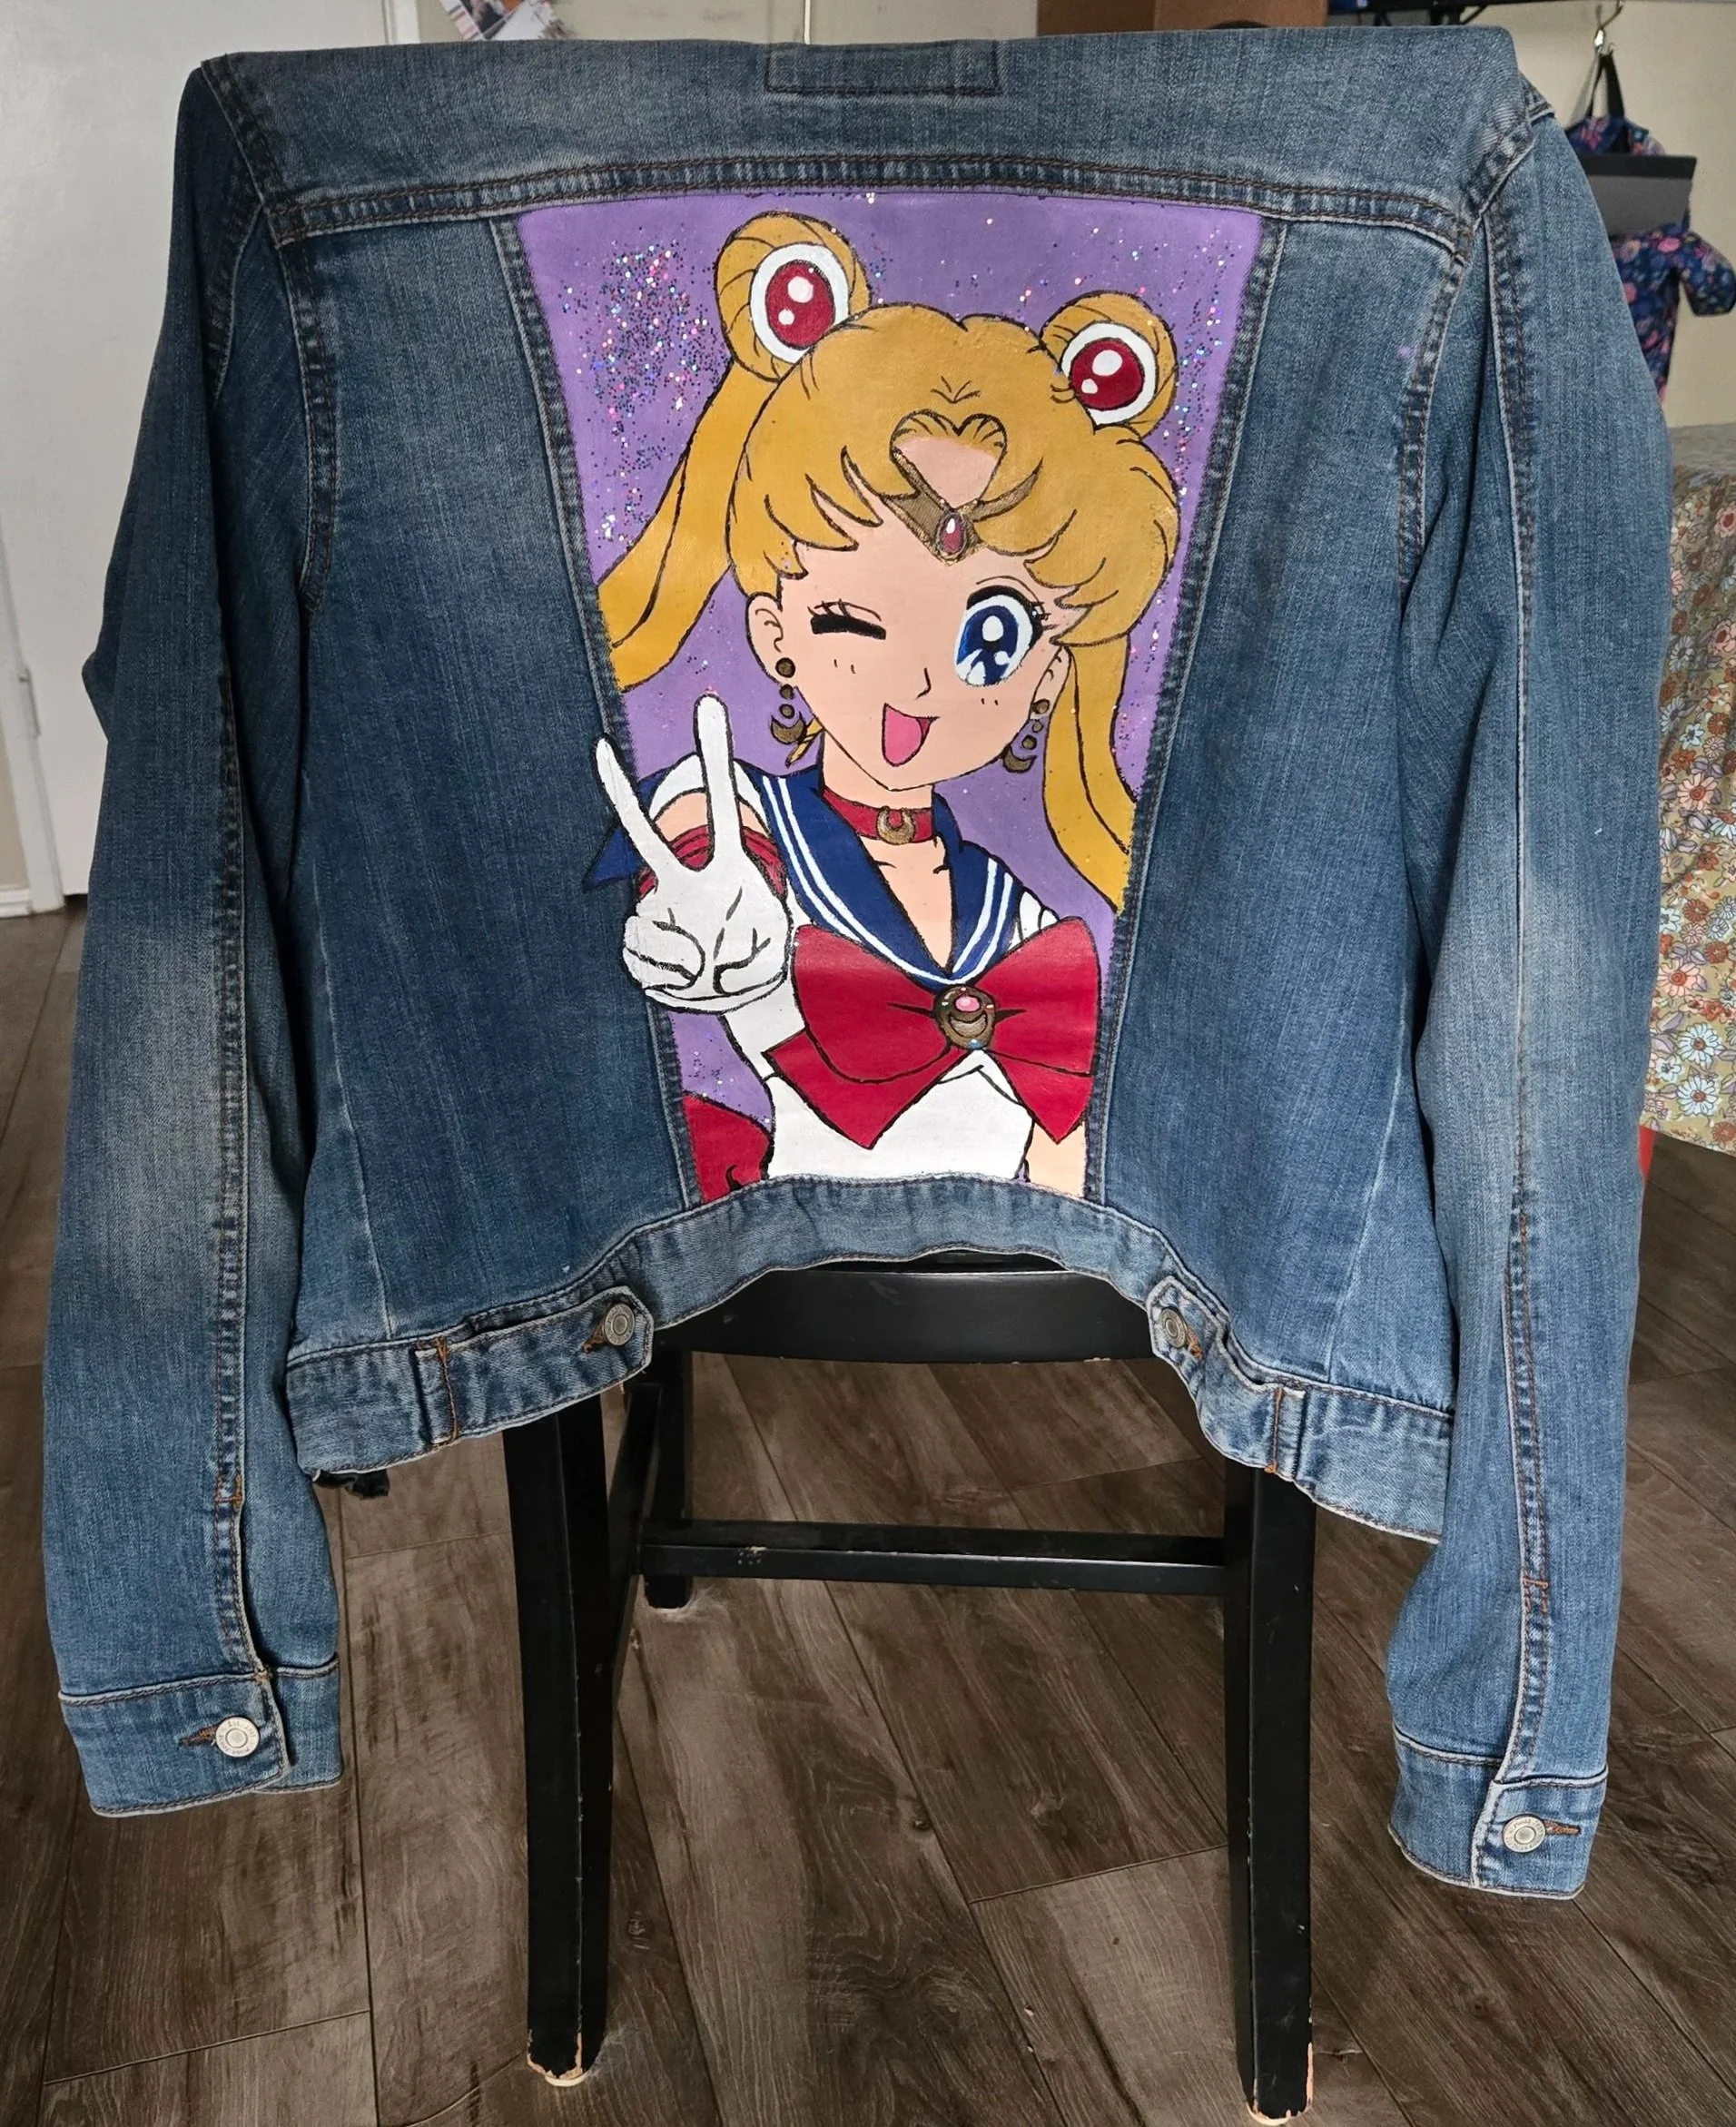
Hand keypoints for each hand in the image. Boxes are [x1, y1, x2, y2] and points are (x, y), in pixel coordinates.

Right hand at [595, 695, 791, 1012]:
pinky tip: (687, 980)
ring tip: (706, 971)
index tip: (709, 707)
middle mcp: (685, 882)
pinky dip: (665, 976)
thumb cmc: (760, 963)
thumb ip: (741, 953)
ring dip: (676, 956)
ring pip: (642, 924)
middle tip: (599, 748)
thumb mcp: (772, 956)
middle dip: (618, 793)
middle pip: (644, 834)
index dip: (715, 762)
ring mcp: (659, 912)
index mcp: (729, 870)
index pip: (721, 808)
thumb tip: (691, 958)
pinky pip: (638, 957)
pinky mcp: (640, 948)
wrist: (739, 998)